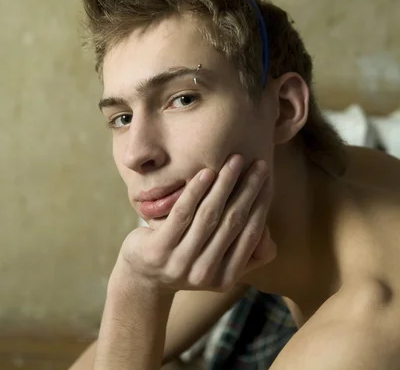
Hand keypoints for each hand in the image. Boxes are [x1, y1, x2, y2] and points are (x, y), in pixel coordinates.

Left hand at [116, 155, 275, 293]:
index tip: (268, 179)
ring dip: (225, 184)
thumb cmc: (187, 260)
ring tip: (235, 160)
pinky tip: (207, 172)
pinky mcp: (158, 250)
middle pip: (233, 222)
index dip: (261, 205)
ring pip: (209, 215)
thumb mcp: (217, 264)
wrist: (143, 277)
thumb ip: (244, 253)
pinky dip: (196, 190)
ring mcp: (180, 263)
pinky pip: (182, 213)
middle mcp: (204, 273)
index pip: (250, 235)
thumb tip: (268, 233)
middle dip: (248, 189)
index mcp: (225, 279)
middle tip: (259, 164)